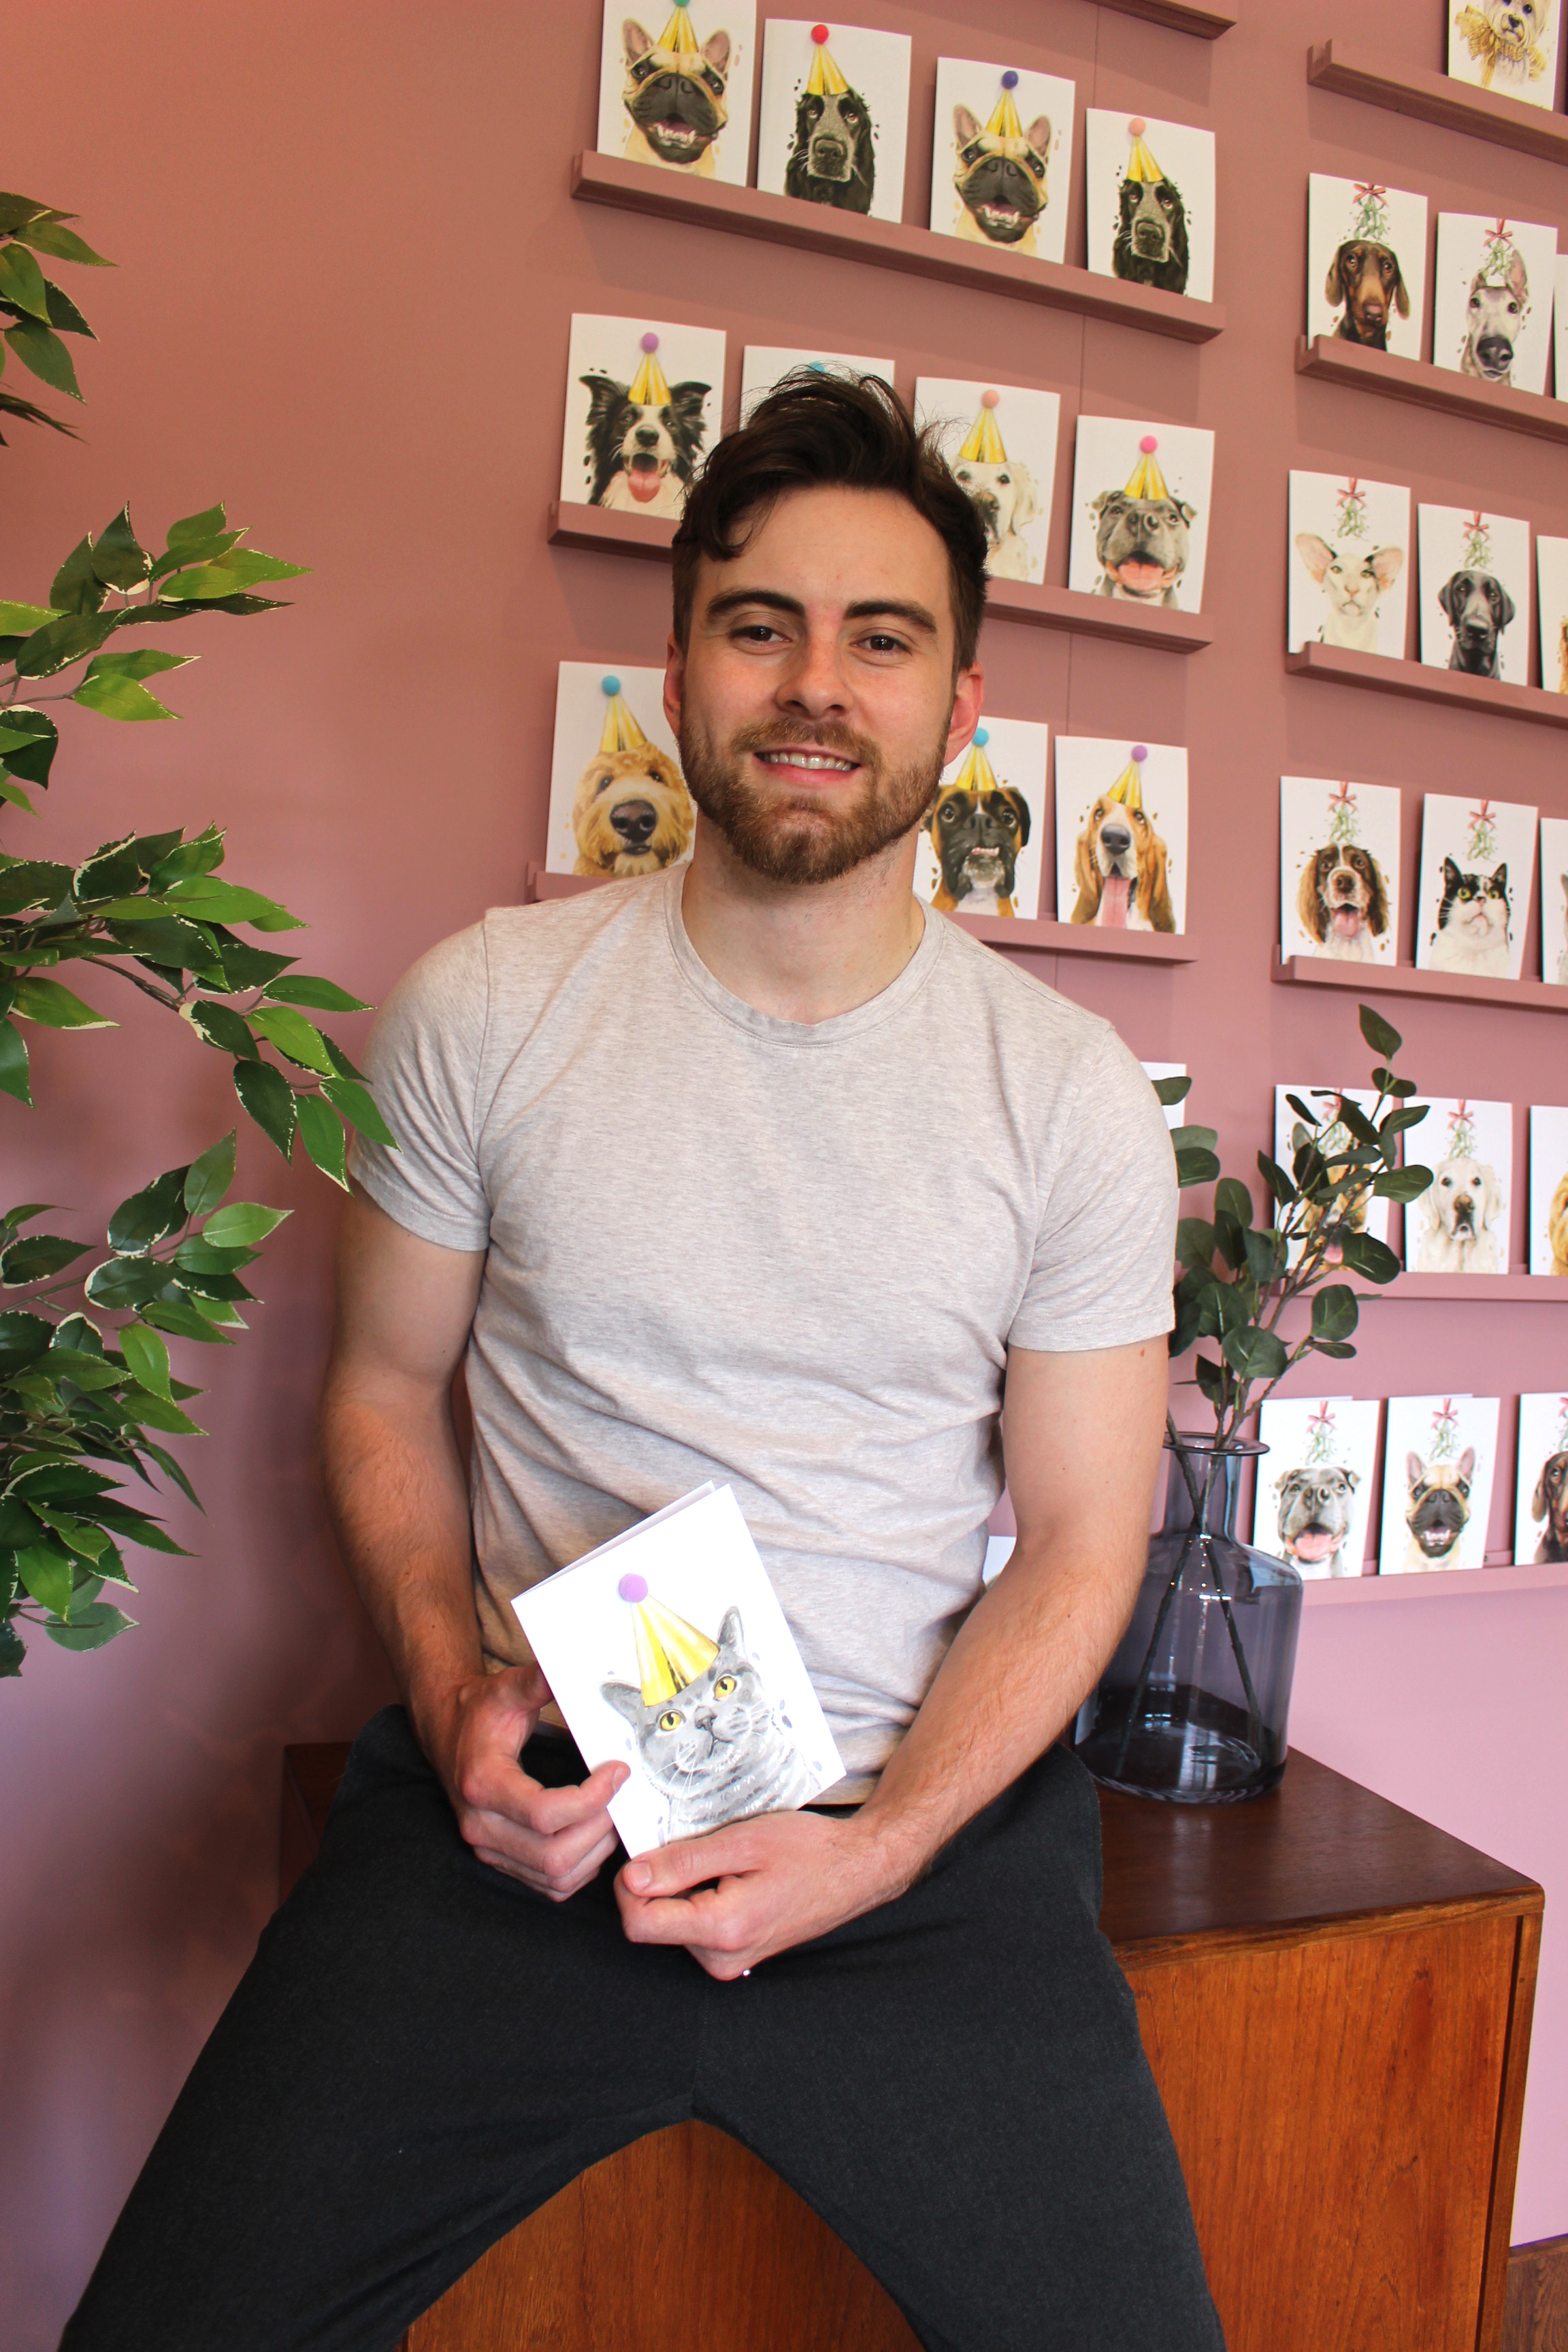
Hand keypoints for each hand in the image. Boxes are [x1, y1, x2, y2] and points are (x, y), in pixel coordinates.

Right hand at [415, 1664, 627, 1899]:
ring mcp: (489, 1847)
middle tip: (621, 1797)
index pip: (543, 1813)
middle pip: (553, 1854)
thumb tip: (569, 1670)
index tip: (617, 1772)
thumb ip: (538, 1681)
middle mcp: (481, 1824)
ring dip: (595, 1851)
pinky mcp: (500, 1859)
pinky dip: (581, 1867)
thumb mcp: (506, 1689)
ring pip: (555, 1876)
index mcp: (483, 1784)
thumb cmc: (478, 1712)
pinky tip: (594, 1836)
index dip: (590, 1799)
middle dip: (599, 1828)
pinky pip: (549, 1885)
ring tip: (612, 1814)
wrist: (447, 1732)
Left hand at [614, 1808, 903, 1979]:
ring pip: (674, 1924)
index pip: (639, 1923)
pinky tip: (730, 1875)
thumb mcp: (742, 1842)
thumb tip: (631, 1877)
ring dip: (682, 1889)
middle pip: (654, 1923)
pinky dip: (700, 1898)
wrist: (856, 1870)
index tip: (646, 1851)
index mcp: (722, 1929)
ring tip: (722, 1860)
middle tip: (692, 1846)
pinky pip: (697, 1928)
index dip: (630, 1885)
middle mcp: (722, 1957)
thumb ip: (682, 1863)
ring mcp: (731, 1961)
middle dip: (659, 1883)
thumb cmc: (809, 1850)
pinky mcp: (737, 1956)